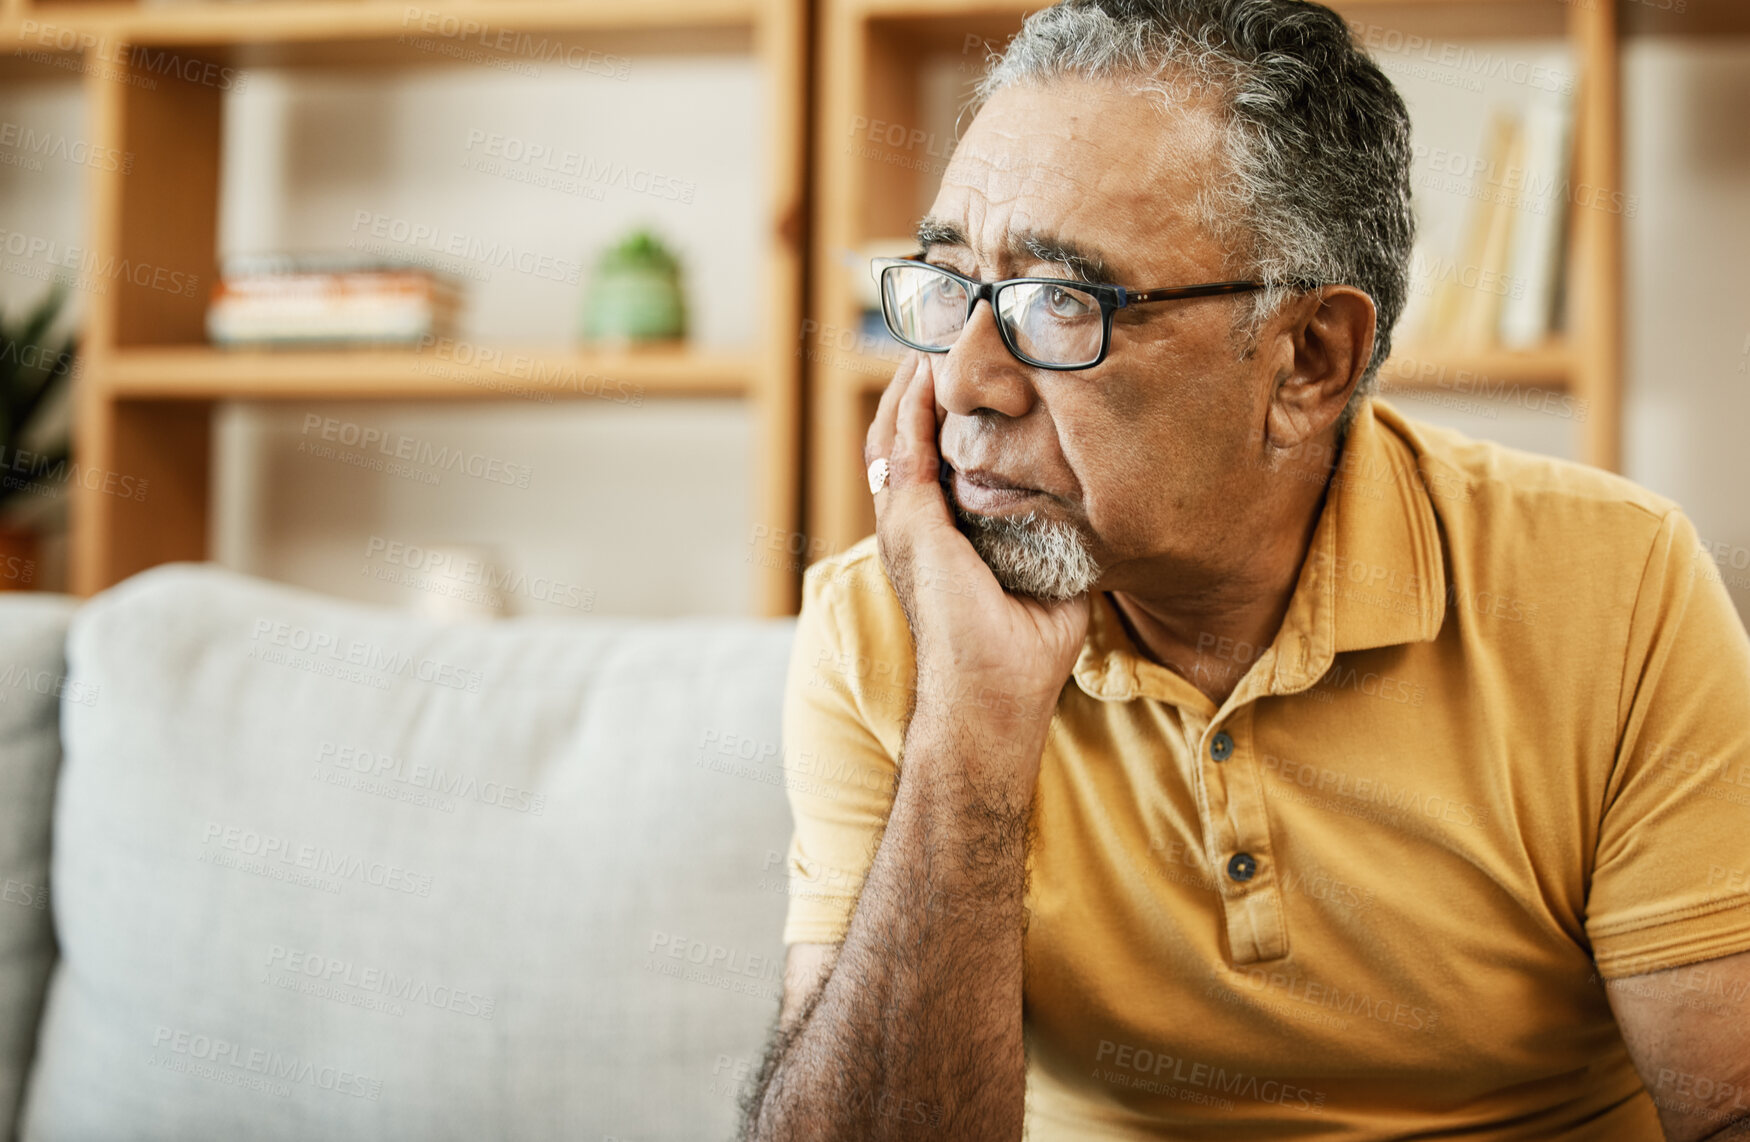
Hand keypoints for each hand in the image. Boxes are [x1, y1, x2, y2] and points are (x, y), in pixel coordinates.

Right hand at [865, 353, 1090, 797]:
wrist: (992, 702)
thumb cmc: (1022, 657)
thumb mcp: (1049, 577)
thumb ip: (1059, 538)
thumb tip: (1098, 509)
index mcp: (936, 537)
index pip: (927, 457)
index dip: (938, 412)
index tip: (966, 368)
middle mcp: (910, 527)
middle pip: (900, 434)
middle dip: (917, 382)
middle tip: (944, 331)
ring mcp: (903, 527)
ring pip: (893, 432)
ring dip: (912, 383)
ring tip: (935, 336)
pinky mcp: (911, 528)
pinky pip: (904, 449)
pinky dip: (914, 406)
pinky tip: (932, 371)